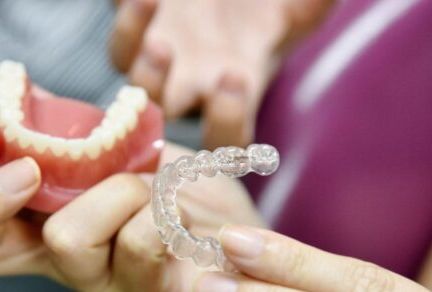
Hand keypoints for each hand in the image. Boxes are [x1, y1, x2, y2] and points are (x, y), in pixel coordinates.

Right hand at [0, 125, 263, 291]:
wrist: (248, 243)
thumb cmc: (184, 196)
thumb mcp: (132, 156)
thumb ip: (88, 137)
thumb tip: (46, 97)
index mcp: (52, 232)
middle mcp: (68, 265)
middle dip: (16, 191)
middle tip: (52, 168)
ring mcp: (108, 287)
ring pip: (68, 239)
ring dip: (119, 189)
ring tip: (161, 188)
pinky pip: (142, 246)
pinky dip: (168, 205)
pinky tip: (189, 203)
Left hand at [110, 0, 333, 149]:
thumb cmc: (268, 11)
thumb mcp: (295, 10)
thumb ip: (309, 8)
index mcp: (234, 90)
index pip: (227, 138)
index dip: (226, 122)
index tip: (236, 77)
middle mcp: (191, 80)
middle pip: (161, 108)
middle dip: (158, 86)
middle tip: (164, 49)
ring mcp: (160, 53)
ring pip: (130, 70)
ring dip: (132, 43)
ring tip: (146, 1)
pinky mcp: (138, 23)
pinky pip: (122, 31)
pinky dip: (126, 10)